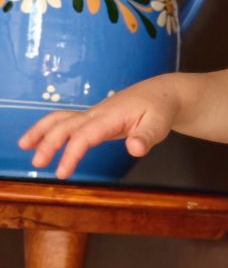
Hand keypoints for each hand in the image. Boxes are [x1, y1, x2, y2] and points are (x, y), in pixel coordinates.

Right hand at [16, 75, 180, 178]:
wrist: (162, 94)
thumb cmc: (160, 110)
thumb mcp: (160, 124)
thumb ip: (147, 137)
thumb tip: (135, 149)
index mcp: (111, 117)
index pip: (85, 135)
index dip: (71, 153)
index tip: (61, 172)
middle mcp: (98, 113)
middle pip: (66, 125)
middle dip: (49, 143)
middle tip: (38, 164)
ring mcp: (94, 114)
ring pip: (61, 118)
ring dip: (41, 131)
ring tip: (25, 147)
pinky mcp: (94, 117)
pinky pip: (67, 120)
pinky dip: (50, 128)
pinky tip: (41, 140)